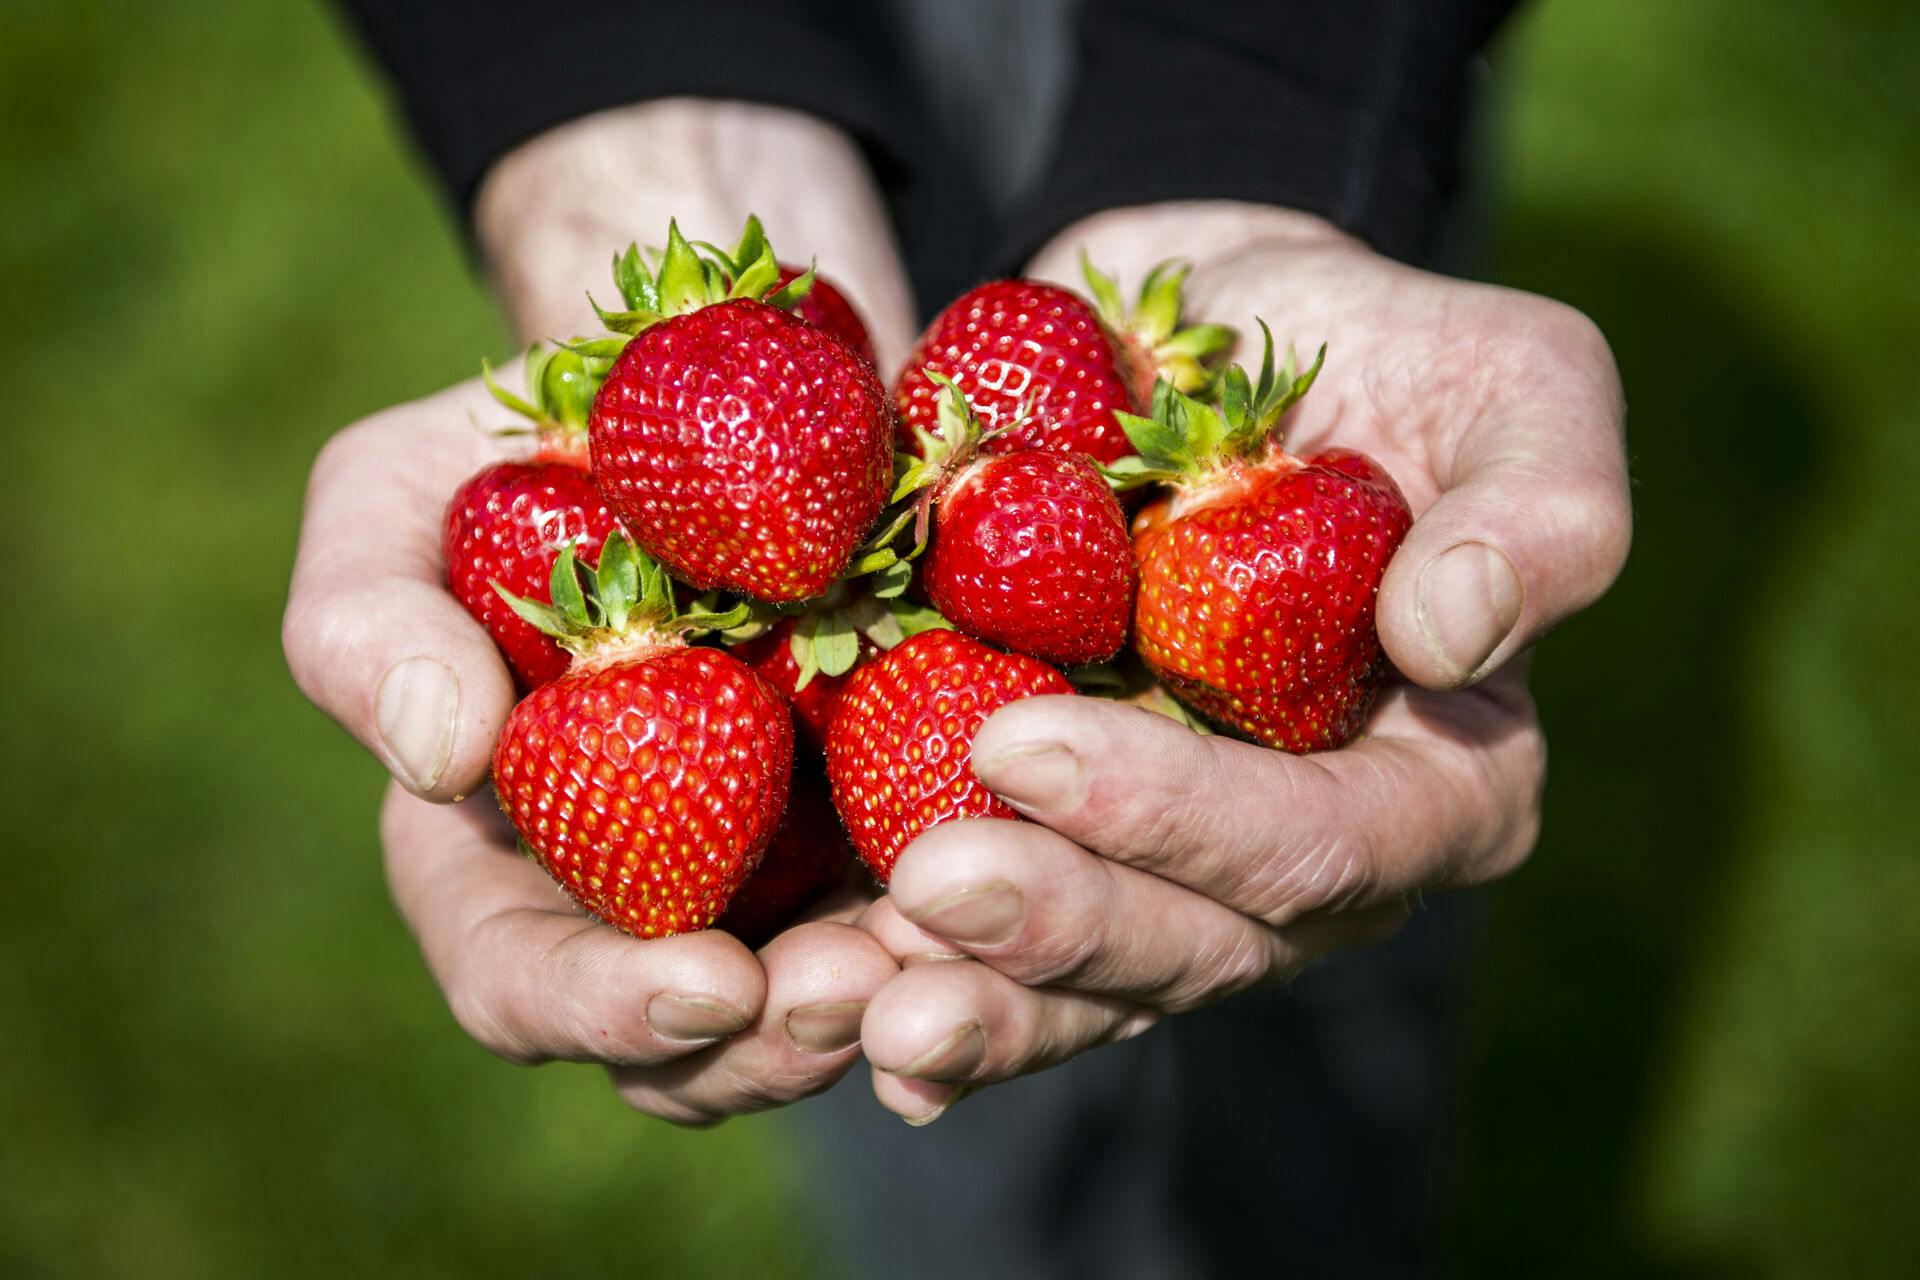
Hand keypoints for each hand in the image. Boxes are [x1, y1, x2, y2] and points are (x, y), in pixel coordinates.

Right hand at [282, 102, 915, 1119]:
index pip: (526, 982)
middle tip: (858, 990)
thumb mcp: (397, 494)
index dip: (603, 1011)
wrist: (729, 363)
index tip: (705, 982)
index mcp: (509, 853)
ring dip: (907, 994)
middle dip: (781, 1035)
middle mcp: (658, 887)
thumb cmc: (532, 440)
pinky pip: (970, 882)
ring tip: (968, 948)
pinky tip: (1055, 863)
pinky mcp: (917, 799)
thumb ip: (366, 625)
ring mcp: (797, 856)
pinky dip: (1004, 894)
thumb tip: (441, 760)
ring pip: (849, 987)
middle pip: (705, 1034)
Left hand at [855, 203, 1630, 1122]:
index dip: (1188, 820)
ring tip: (840, 1001)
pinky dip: (913, 987)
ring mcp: (1174, 869)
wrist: (1201, 349)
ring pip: (1087, 979)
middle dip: (1060, 926)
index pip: (1331, 843)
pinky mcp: (1062, 847)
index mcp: (1436, 782)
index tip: (1027, 741)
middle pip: (1197, 944)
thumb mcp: (1514, 385)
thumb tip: (1455, 632)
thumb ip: (1545, 506)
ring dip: (968, 1000)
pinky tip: (830, 1017)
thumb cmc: (1381, 361)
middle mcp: (1307, 862)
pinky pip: (995, 953)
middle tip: (929, 884)